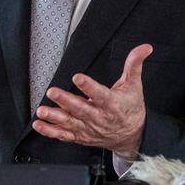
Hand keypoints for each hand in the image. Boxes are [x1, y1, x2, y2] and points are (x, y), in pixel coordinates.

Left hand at [32, 44, 151, 155]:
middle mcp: (99, 117)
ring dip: (55, 117)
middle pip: (81, 109)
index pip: (100, 94)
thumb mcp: (134, 85)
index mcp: (112, 104)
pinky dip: (50, 131)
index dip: (89, 86)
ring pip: (70, 123)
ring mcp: (89, 128)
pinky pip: (64, 135)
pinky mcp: (81, 136)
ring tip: (42, 111)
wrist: (132, 135)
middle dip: (66, 101)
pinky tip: (40, 125)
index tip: (78, 77)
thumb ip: (134, 65)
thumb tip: (144, 48)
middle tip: (52, 92)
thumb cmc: (131, 109)